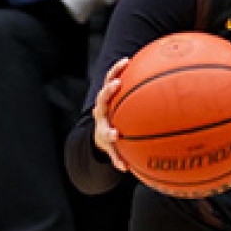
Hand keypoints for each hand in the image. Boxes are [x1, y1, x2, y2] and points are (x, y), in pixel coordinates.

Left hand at [91, 56, 132, 172]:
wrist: (100, 129)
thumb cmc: (110, 140)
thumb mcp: (113, 150)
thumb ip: (118, 158)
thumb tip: (127, 170)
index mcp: (102, 127)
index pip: (104, 130)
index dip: (110, 134)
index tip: (116, 135)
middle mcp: (101, 111)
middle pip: (101, 99)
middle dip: (107, 92)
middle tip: (116, 84)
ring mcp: (104, 100)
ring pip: (106, 83)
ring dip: (114, 72)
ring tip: (124, 62)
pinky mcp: (108, 92)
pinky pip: (114, 77)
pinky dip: (120, 69)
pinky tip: (130, 59)